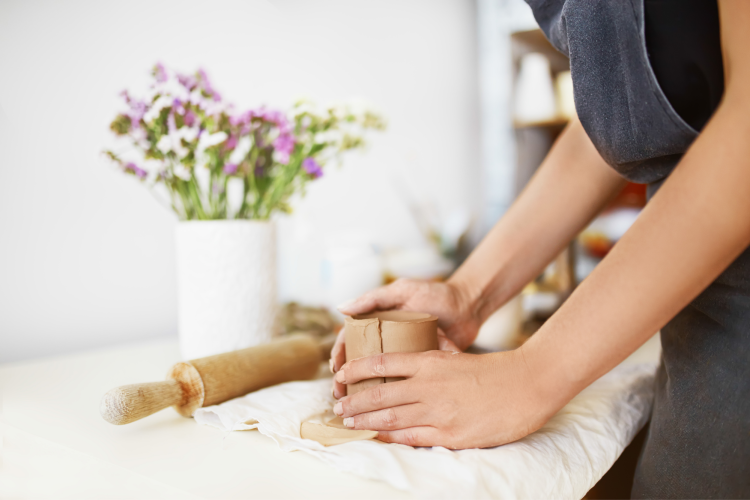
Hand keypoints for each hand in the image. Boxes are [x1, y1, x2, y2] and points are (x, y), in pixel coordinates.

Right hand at [329, 278, 480, 397]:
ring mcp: (402, 357)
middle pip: (359, 364)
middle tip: (341, 396)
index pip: (351, 341)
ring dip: (364, 393)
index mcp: (377, 323)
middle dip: (347, 381)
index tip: (338, 372)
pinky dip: (392, 397)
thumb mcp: (402, 291)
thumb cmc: (435, 293)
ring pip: (377, 378)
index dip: (341, 357)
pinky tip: (385, 411)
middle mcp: (386, 342)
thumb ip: (374, 298)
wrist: (468, 306)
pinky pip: (401, 385)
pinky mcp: (419, 369)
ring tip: (357, 408)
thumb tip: (341, 308)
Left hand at [331, 349, 558, 448]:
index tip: (340, 374)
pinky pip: (411, 437)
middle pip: (380, 392)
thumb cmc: (492, 371)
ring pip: (390, 415)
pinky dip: (389, 437)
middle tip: (336, 404)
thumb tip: (403, 370)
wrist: (526, 384)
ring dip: (364, 419)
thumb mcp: (454, 358)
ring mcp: (438, 411)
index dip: (356, 369)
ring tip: (348, 421)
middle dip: (354, 399)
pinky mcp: (450, 434)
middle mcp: (429, 385)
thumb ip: (428, 365)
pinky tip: (376, 436)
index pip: (382, 362)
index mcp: (430, 362)